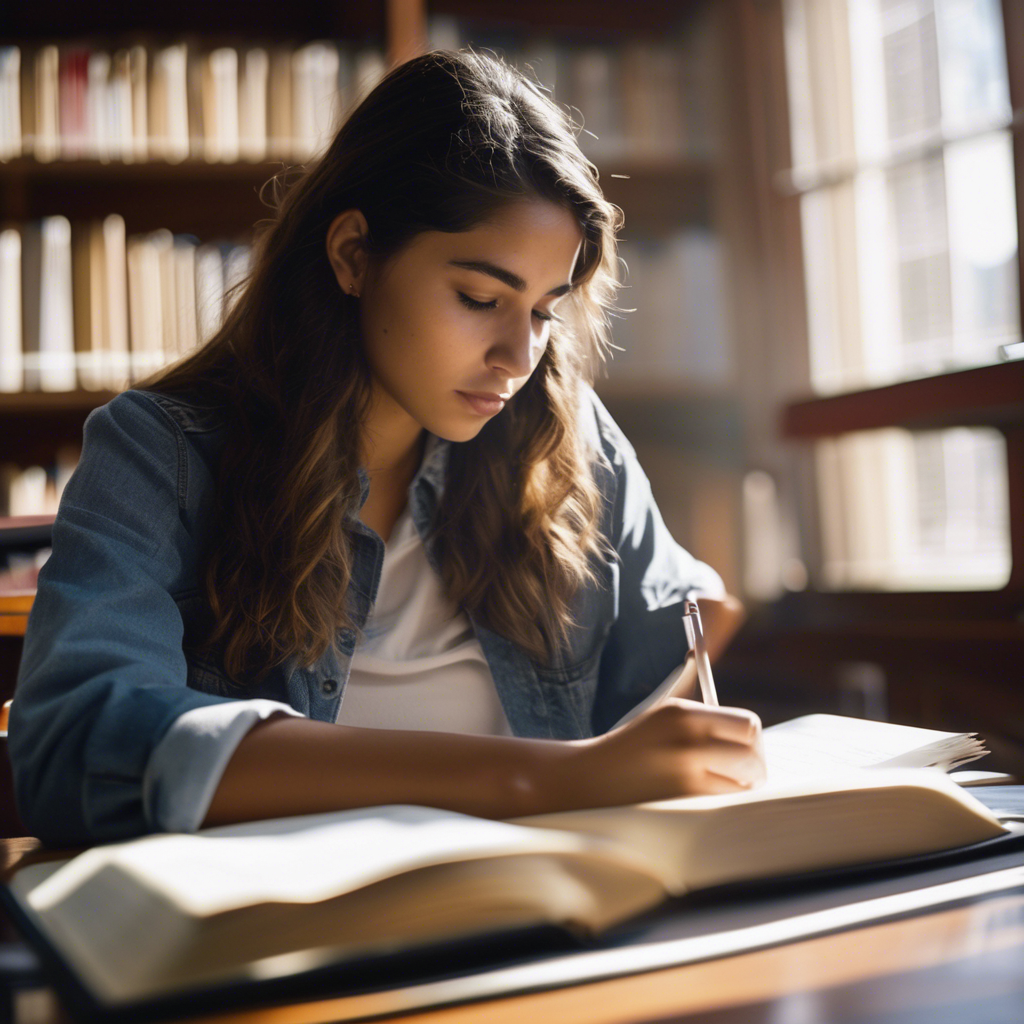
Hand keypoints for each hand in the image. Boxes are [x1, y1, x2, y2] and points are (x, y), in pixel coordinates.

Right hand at [571, 698, 764, 807]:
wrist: (592, 777)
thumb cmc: (630, 743)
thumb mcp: (659, 710)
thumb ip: (689, 689)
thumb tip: (701, 656)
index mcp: (682, 713)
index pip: (747, 724)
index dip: (751, 737)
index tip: (745, 744)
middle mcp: (687, 739)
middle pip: (752, 752)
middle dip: (754, 764)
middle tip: (747, 770)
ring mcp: (685, 772)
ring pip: (744, 780)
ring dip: (742, 783)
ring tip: (729, 782)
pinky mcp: (682, 799)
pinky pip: (725, 798)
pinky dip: (725, 796)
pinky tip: (709, 792)